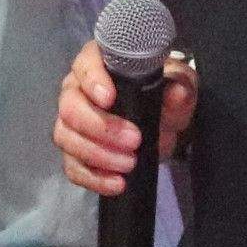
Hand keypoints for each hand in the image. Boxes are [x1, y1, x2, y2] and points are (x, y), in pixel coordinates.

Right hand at [53, 37, 197, 196]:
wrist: (165, 124)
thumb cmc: (165, 94)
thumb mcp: (179, 85)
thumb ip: (179, 86)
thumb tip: (177, 93)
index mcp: (98, 64)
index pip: (84, 65)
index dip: (92, 80)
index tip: (109, 98)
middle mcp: (77, 91)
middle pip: (70, 108)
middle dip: (101, 127)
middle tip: (134, 140)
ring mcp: (72, 124)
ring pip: (67, 138)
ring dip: (98, 154)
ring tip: (129, 163)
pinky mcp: (75, 153)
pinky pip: (73, 167)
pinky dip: (93, 178)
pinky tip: (117, 183)